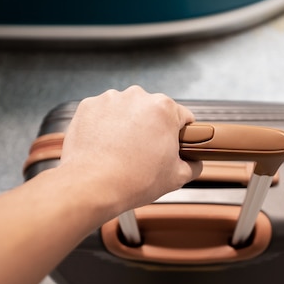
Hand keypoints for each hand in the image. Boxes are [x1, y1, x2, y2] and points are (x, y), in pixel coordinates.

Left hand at [59, 86, 202, 213]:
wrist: (92, 186)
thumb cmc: (133, 181)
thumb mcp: (177, 178)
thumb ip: (194, 165)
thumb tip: (195, 162)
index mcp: (164, 108)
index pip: (182, 116)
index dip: (180, 134)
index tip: (173, 146)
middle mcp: (137, 96)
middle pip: (152, 111)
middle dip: (152, 128)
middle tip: (145, 154)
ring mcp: (110, 99)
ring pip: (127, 111)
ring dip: (127, 125)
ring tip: (122, 152)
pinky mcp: (88, 106)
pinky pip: (103, 114)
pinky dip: (105, 126)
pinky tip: (106, 146)